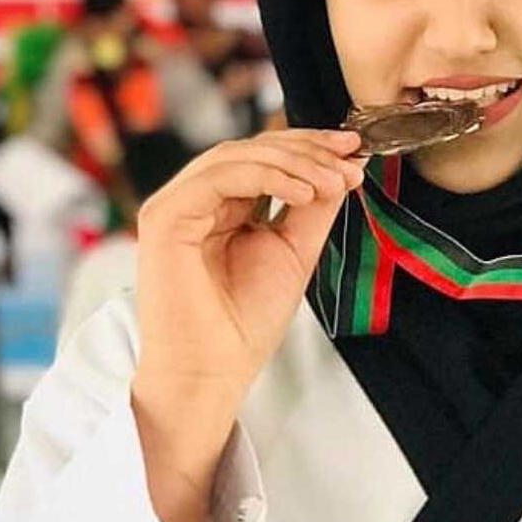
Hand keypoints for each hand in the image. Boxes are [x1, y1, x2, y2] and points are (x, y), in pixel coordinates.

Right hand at [129, 129, 363, 521]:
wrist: (211, 373)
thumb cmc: (244, 324)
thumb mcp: (294, 253)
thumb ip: (313, 209)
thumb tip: (345, 168)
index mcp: (220, 207)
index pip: (264, 159)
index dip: (309, 148)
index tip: (355, 151)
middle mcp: (193, 200)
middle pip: (251, 148)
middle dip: (307, 148)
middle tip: (351, 156)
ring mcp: (175, 206)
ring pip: (236, 156)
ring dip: (294, 162)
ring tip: (335, 181)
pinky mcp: (165, 217)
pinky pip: (220, 177)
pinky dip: (267, 177)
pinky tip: (304, 194)